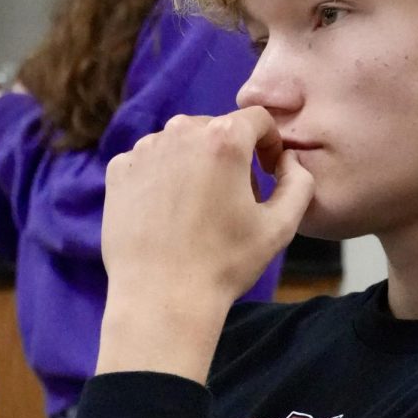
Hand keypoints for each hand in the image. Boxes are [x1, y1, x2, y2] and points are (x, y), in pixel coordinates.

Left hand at [97, 108, 313, 382]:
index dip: (270, 144)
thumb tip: (288, 161)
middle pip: (218, 128)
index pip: (258, 119)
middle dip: (232, 155)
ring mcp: (144, 149)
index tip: (268, 173)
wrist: (161, 298)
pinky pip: (151, 160)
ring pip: (182, 143)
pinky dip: (163, 176)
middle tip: (234, 198)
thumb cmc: (225, 262)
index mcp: (224, 138)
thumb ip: (299, 181)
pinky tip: (168, 213)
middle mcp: (181, 131)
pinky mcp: (118, 170)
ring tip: (198, 208)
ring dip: (196, 164)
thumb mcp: (282, 225)